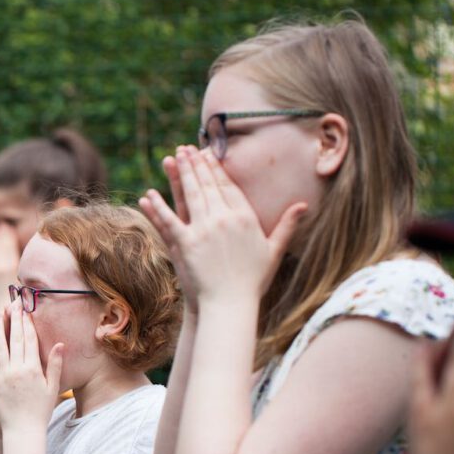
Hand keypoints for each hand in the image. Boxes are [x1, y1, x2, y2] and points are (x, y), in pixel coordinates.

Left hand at [0, 300, 63, 432]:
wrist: (22, 430)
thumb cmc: (41, 409)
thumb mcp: (52, 387)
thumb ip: (55, 364)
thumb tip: (60, 343)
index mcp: (34, 370)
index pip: (30, 341)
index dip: (28, 324)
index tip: (26, 311)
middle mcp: (18, 370)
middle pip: (15, 339)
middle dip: (13, 320)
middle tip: (11, 305)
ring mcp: (3, 376)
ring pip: (0, 346)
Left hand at [142, 146, 305, 304]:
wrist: (232, 304)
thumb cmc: (253, 281)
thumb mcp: (274, 251)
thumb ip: (287, 226)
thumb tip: (304, 205)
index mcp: (245, 218)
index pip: (228, 187)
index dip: (217, 169)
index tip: (209, 154)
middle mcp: (224, 219)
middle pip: (208, 185)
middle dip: (197, 164)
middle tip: (187, 149)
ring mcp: (204, 230)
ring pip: (190, 195)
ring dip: (182, 173)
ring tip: (174, 157)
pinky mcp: (186, 243)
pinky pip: (169, 220)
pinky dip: (158, 206)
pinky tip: (149, 194)